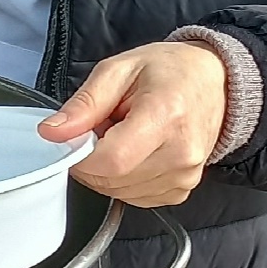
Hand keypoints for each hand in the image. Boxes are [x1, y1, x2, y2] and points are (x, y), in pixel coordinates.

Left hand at [38, 41, 227, 206]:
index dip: (81, 156)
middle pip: (113, 180)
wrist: (214, 81)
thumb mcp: (119, 70)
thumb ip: (85, 103)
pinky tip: (136, 153)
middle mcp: (181, 152)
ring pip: (122, 193)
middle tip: (104, 128)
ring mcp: (186, 175)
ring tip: (123, 136)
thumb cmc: (168, 70)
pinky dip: (125, 180)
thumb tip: (52, 133)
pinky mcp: (183, 189)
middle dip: (93, 160)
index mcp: (164, 115)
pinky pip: (137, 198)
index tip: (76, 137)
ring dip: (109, 171)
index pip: (111, 161)